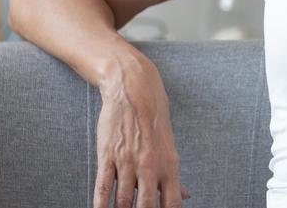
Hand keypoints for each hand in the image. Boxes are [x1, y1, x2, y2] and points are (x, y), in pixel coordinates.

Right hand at [94, 59, 191, 207]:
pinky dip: (101, 206)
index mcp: (169, 165)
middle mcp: (149, 166)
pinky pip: (103, 188)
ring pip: (122, 201)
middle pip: (146, 207)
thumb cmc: (154, 120)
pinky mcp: (108, 156)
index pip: (172, 203)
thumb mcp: (169, 147)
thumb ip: (174, 176)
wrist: (135, 91)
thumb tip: (185, 196)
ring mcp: (127, 162)